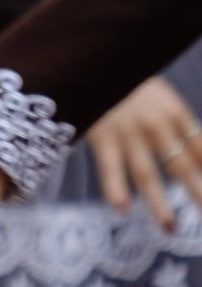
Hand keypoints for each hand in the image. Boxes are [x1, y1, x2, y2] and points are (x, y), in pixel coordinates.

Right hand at [87, 74, 201, 228]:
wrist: (95, 58)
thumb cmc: (128, 80)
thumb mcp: (161, 96)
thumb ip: (177, 125)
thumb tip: (196, 156)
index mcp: (176, 112)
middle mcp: (157, 125)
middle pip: (182, 167)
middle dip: (198, 194)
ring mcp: (129, 133)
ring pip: (148, 175)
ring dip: (160, 205)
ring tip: (171, 229)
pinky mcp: (102, 137)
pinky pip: (110, 168)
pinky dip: (115, 189)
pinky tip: (122, 209)